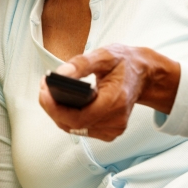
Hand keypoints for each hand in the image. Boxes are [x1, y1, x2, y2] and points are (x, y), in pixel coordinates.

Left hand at [39, 44, 180, 141]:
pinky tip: (63, 101)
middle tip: (43, 87)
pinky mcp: (109, 131)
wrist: (144, 74)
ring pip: (74, 128)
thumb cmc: (124, 62)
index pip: (77, 117)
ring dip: (58, 112)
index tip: (43, 91)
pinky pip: (81, 128)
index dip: (54, 107)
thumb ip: (80, 64)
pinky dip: (68, 116)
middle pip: (72, 125)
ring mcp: (113, 129)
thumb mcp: (103, 55)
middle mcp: (115, 121)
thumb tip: (59, 74)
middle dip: (52, 107)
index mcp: (115, 102)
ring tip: (49, 90)